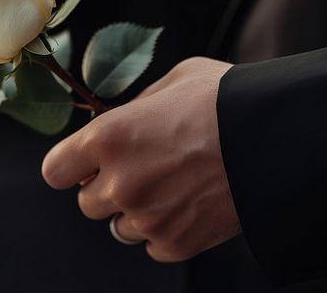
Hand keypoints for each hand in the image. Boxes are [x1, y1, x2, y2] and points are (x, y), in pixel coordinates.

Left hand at [41, 57, 240, 262]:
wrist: (271, 137)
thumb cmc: (220, 98)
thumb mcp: (169, 81)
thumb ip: (133, 107)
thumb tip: (119, 121)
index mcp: (108, 137)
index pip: (55, 171)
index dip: (69, 165)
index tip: (84, 162)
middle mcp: (119, 182)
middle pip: (87, 202)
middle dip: (106, 186)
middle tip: (140, 167)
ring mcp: (147, 218)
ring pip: (120, 226)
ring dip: (136, 209)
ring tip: (171, 182)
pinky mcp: (176, 244)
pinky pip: (153, 244)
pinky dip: (165, 228)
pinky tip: (189, 202)